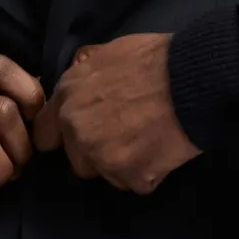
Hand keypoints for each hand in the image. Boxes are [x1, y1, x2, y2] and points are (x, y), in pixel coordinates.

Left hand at [31, 32, 201, 193]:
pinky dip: (151, 173)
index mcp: (67, 96)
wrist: (193, 79)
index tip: (80, 139)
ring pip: (108, 176)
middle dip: (99, 156)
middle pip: (78, 162)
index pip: (44, 134)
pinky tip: (165, 151)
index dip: (63, 138)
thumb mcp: (108, 54)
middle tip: (129, 137)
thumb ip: (86, 81)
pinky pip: (137, 184)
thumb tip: (83, 92)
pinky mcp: (130, 177)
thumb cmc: (156, 59)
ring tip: (151, 142)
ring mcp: (102, 156)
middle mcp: (77, 130)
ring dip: (126, 166)